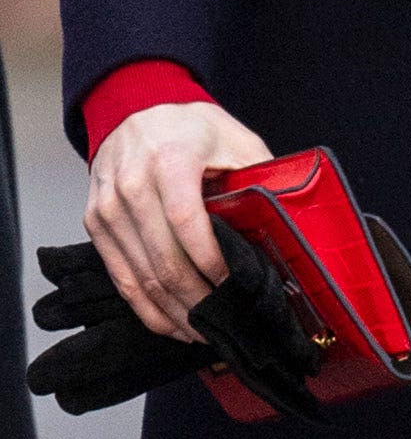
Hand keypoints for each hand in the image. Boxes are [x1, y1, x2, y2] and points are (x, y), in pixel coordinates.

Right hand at [86, 100, 273, 344]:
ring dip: (172, 310)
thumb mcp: (234, 137)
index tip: (233, 282)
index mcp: (169, 161)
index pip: (187, 222)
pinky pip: (120, 276)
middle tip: (223, 320)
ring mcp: (108, 209)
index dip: (210, 260)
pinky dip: (145, 305)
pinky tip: (169, 321)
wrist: (134, 108)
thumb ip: (257, 174)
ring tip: (201, 330)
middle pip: (163, 258)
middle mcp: (132, 187)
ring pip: (140, 276)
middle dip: (196, 297)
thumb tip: (285, 215)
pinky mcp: (96, 225)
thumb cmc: (190, 126)